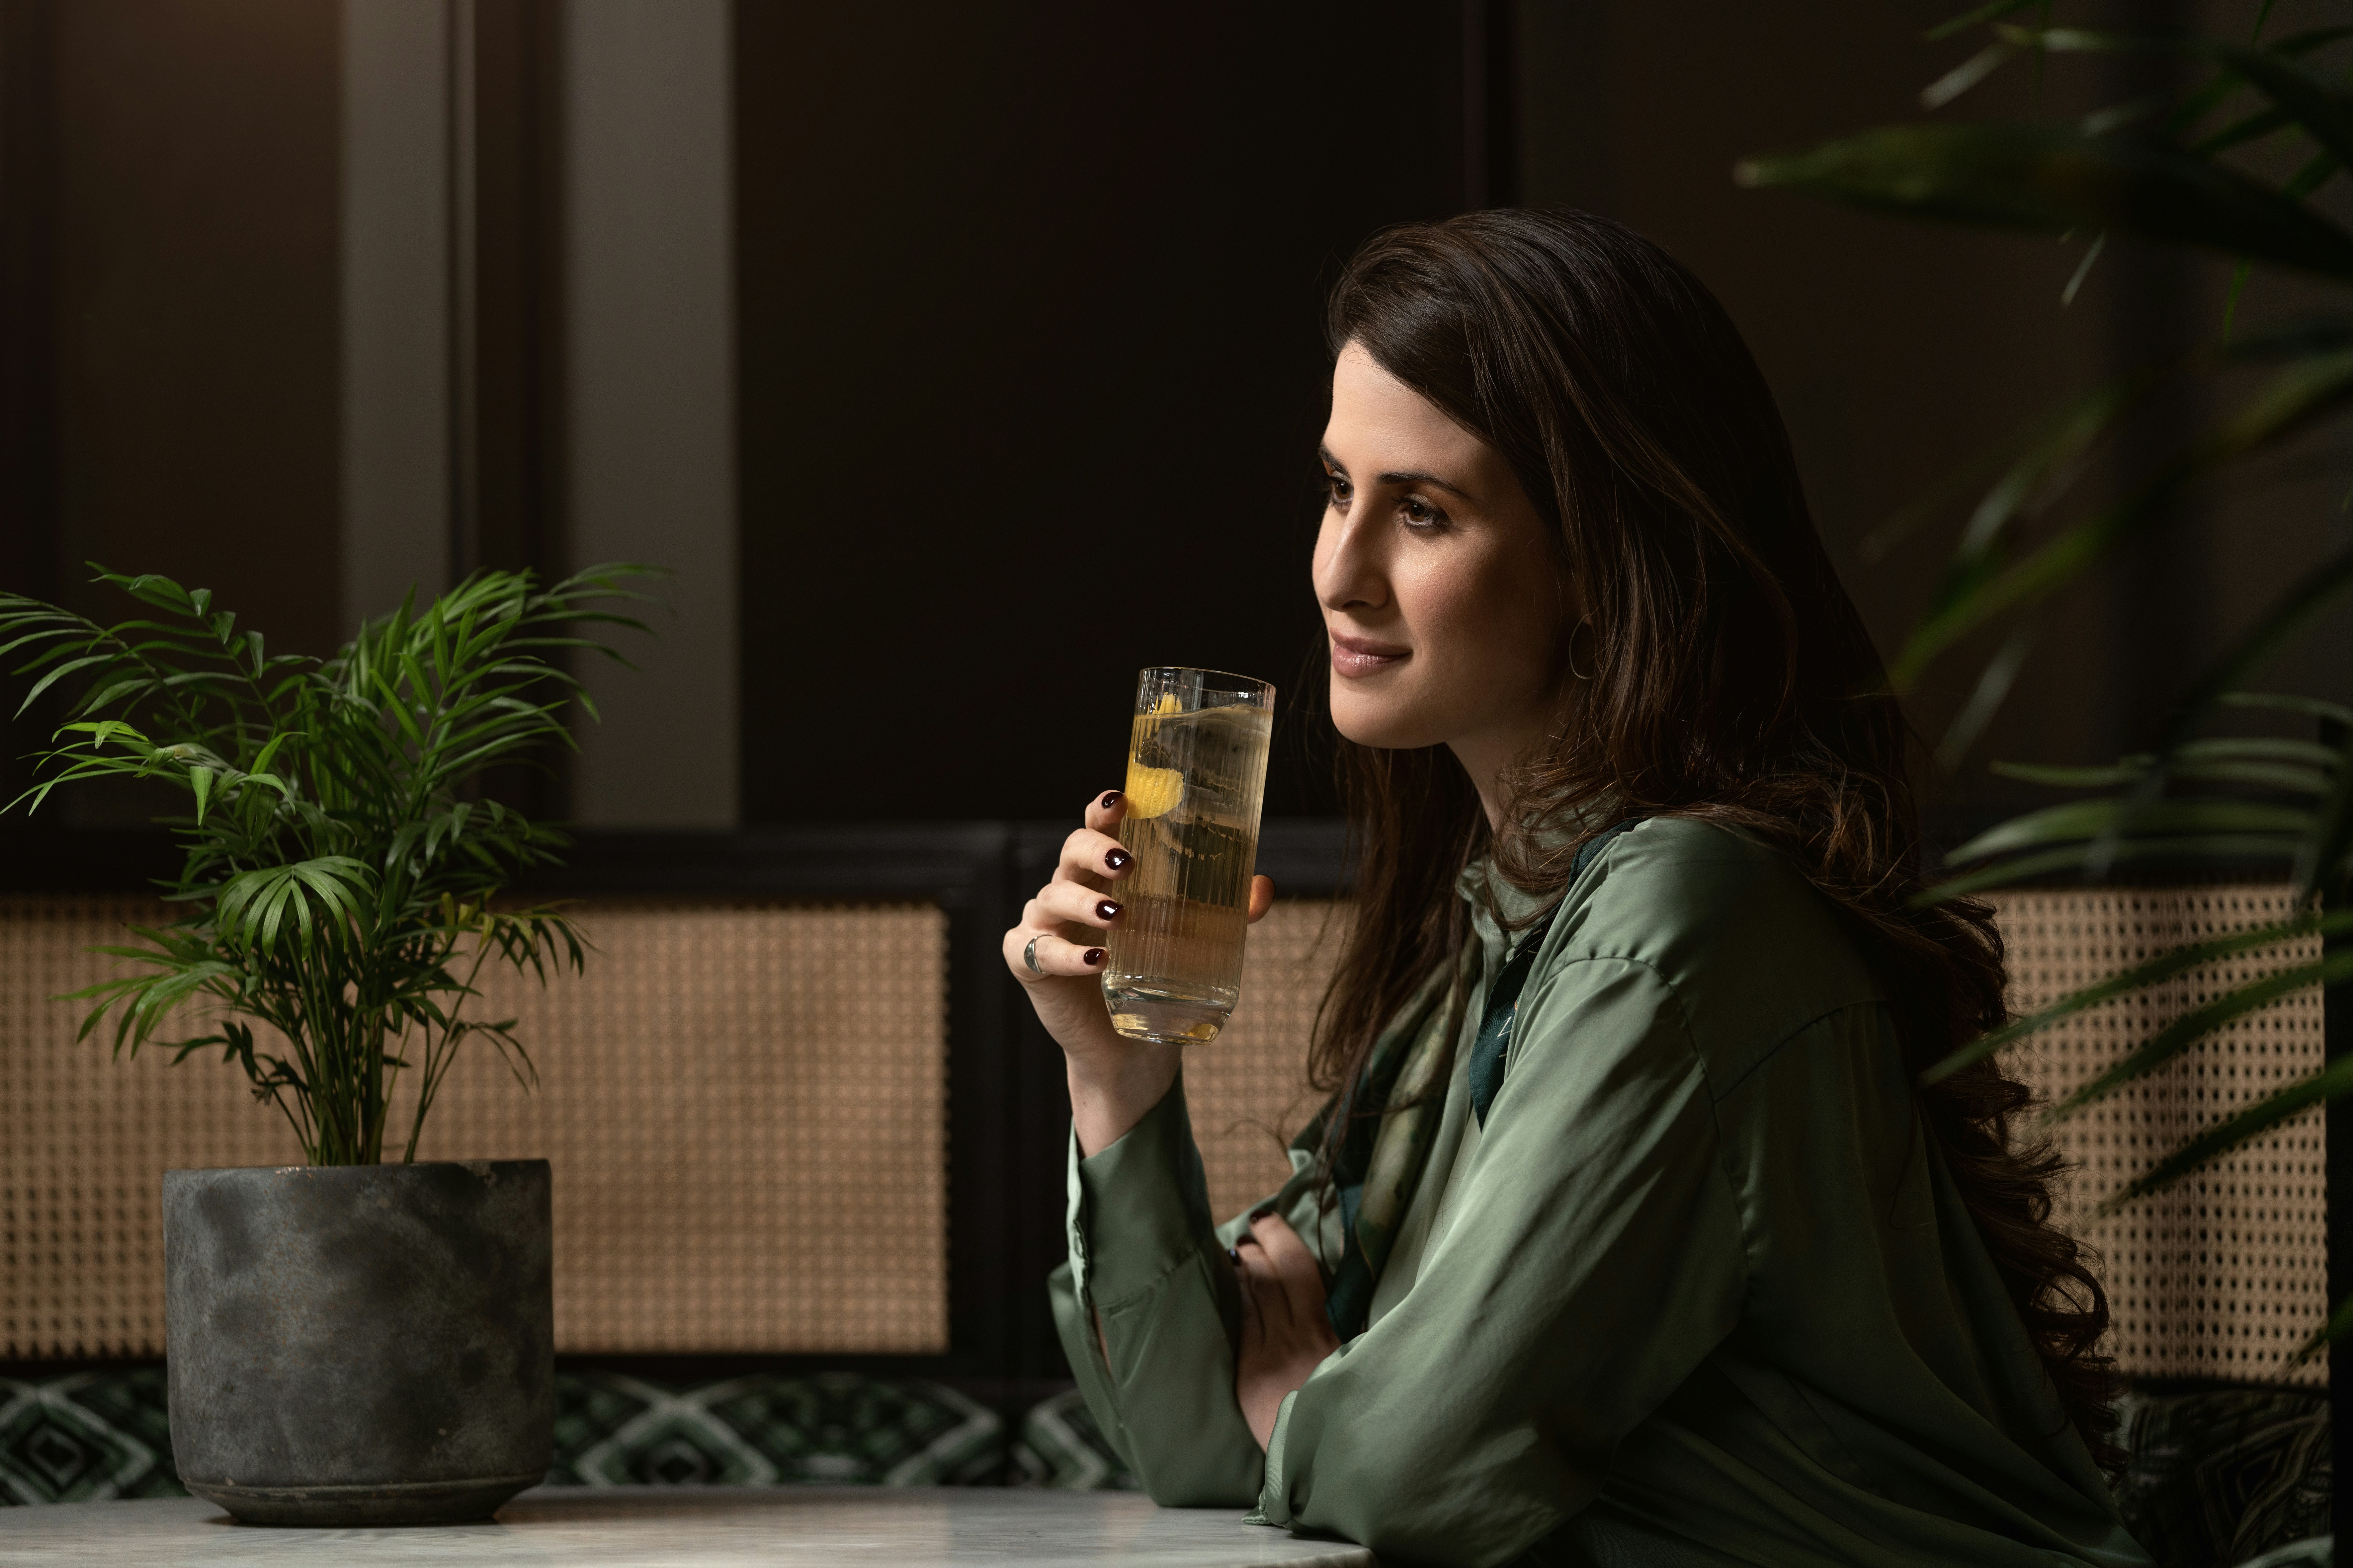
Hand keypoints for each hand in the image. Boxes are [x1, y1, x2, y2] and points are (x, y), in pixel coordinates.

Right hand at [1004, 790, 1273, 1154]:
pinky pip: (1038, 951)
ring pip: (1053, 897)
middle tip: (1127, 862)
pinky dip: (1067, 954)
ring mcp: (1045, 925)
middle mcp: (1069, 891)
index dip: (1103, 811)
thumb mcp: (1194, 939)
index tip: (1121, 802)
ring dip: (1084, 902)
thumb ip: (1226, 912)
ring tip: (1118, 913)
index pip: (1096, 828)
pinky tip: (1096, 958)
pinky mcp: (1031, 965)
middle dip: (1095, 850)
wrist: (1129, 1045)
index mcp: (1102, 875)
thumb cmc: (1155, 975)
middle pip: (1071, 852)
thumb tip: (1262, 887)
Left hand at [1234, 1212, 1339, 1449]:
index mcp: (1329, 1334)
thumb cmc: (1351, 1414)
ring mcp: (1270, 1356)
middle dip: (1261, 1244)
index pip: (1301, 1271)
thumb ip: (1336, 1333)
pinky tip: (1227, 1285)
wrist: (1331, 1465)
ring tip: (1239, 1249)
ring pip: (1252, 1295)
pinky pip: (1239, 1325)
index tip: (1269, 1222)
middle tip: (1253, 1227)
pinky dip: (1233, 1298)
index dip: (1281, 1241)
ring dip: (1244, 1267)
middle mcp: (1299, 1338)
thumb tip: (1320, 1299)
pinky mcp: (1248, 1376)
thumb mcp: (1354, 1367)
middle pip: (1273, 1275)